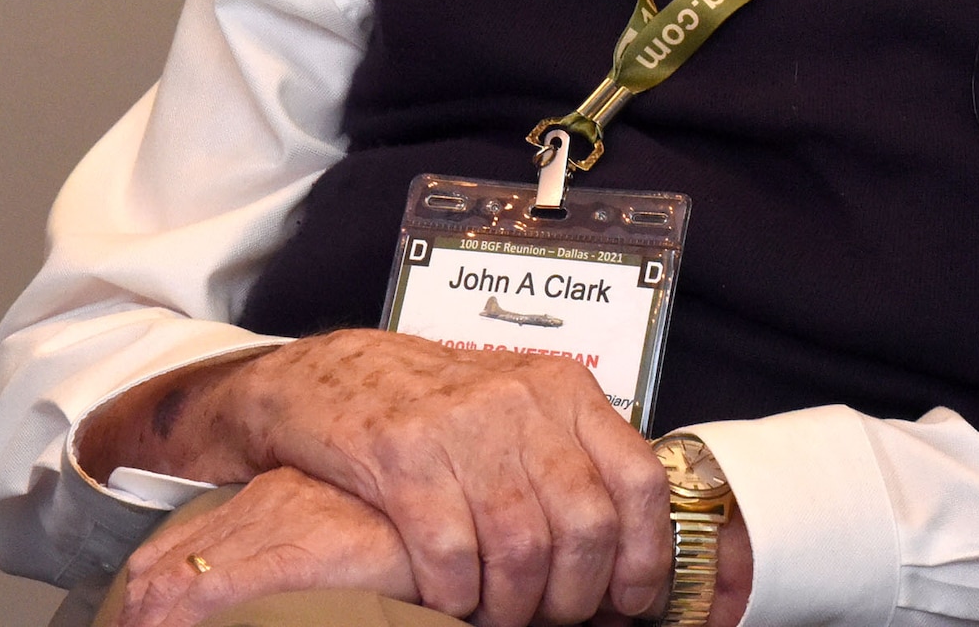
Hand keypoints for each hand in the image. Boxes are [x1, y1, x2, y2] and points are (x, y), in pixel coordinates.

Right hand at [84, 331, 672, 626]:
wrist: (334, 374)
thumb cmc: (434, 402)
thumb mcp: (518, 407)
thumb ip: (569, 459)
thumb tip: (622, 547)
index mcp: (562, 388)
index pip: (638, 477)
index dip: (644, 554)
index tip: (631, 599)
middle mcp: (521, 401)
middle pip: (586, 525)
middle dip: (574, 595)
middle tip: (551, 615)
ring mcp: (462, 428)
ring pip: (523, 550)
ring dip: (515, 605)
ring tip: (499, 612)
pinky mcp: (401, 458)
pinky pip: (452, 557)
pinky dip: (457, 597)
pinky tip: (451, 597)